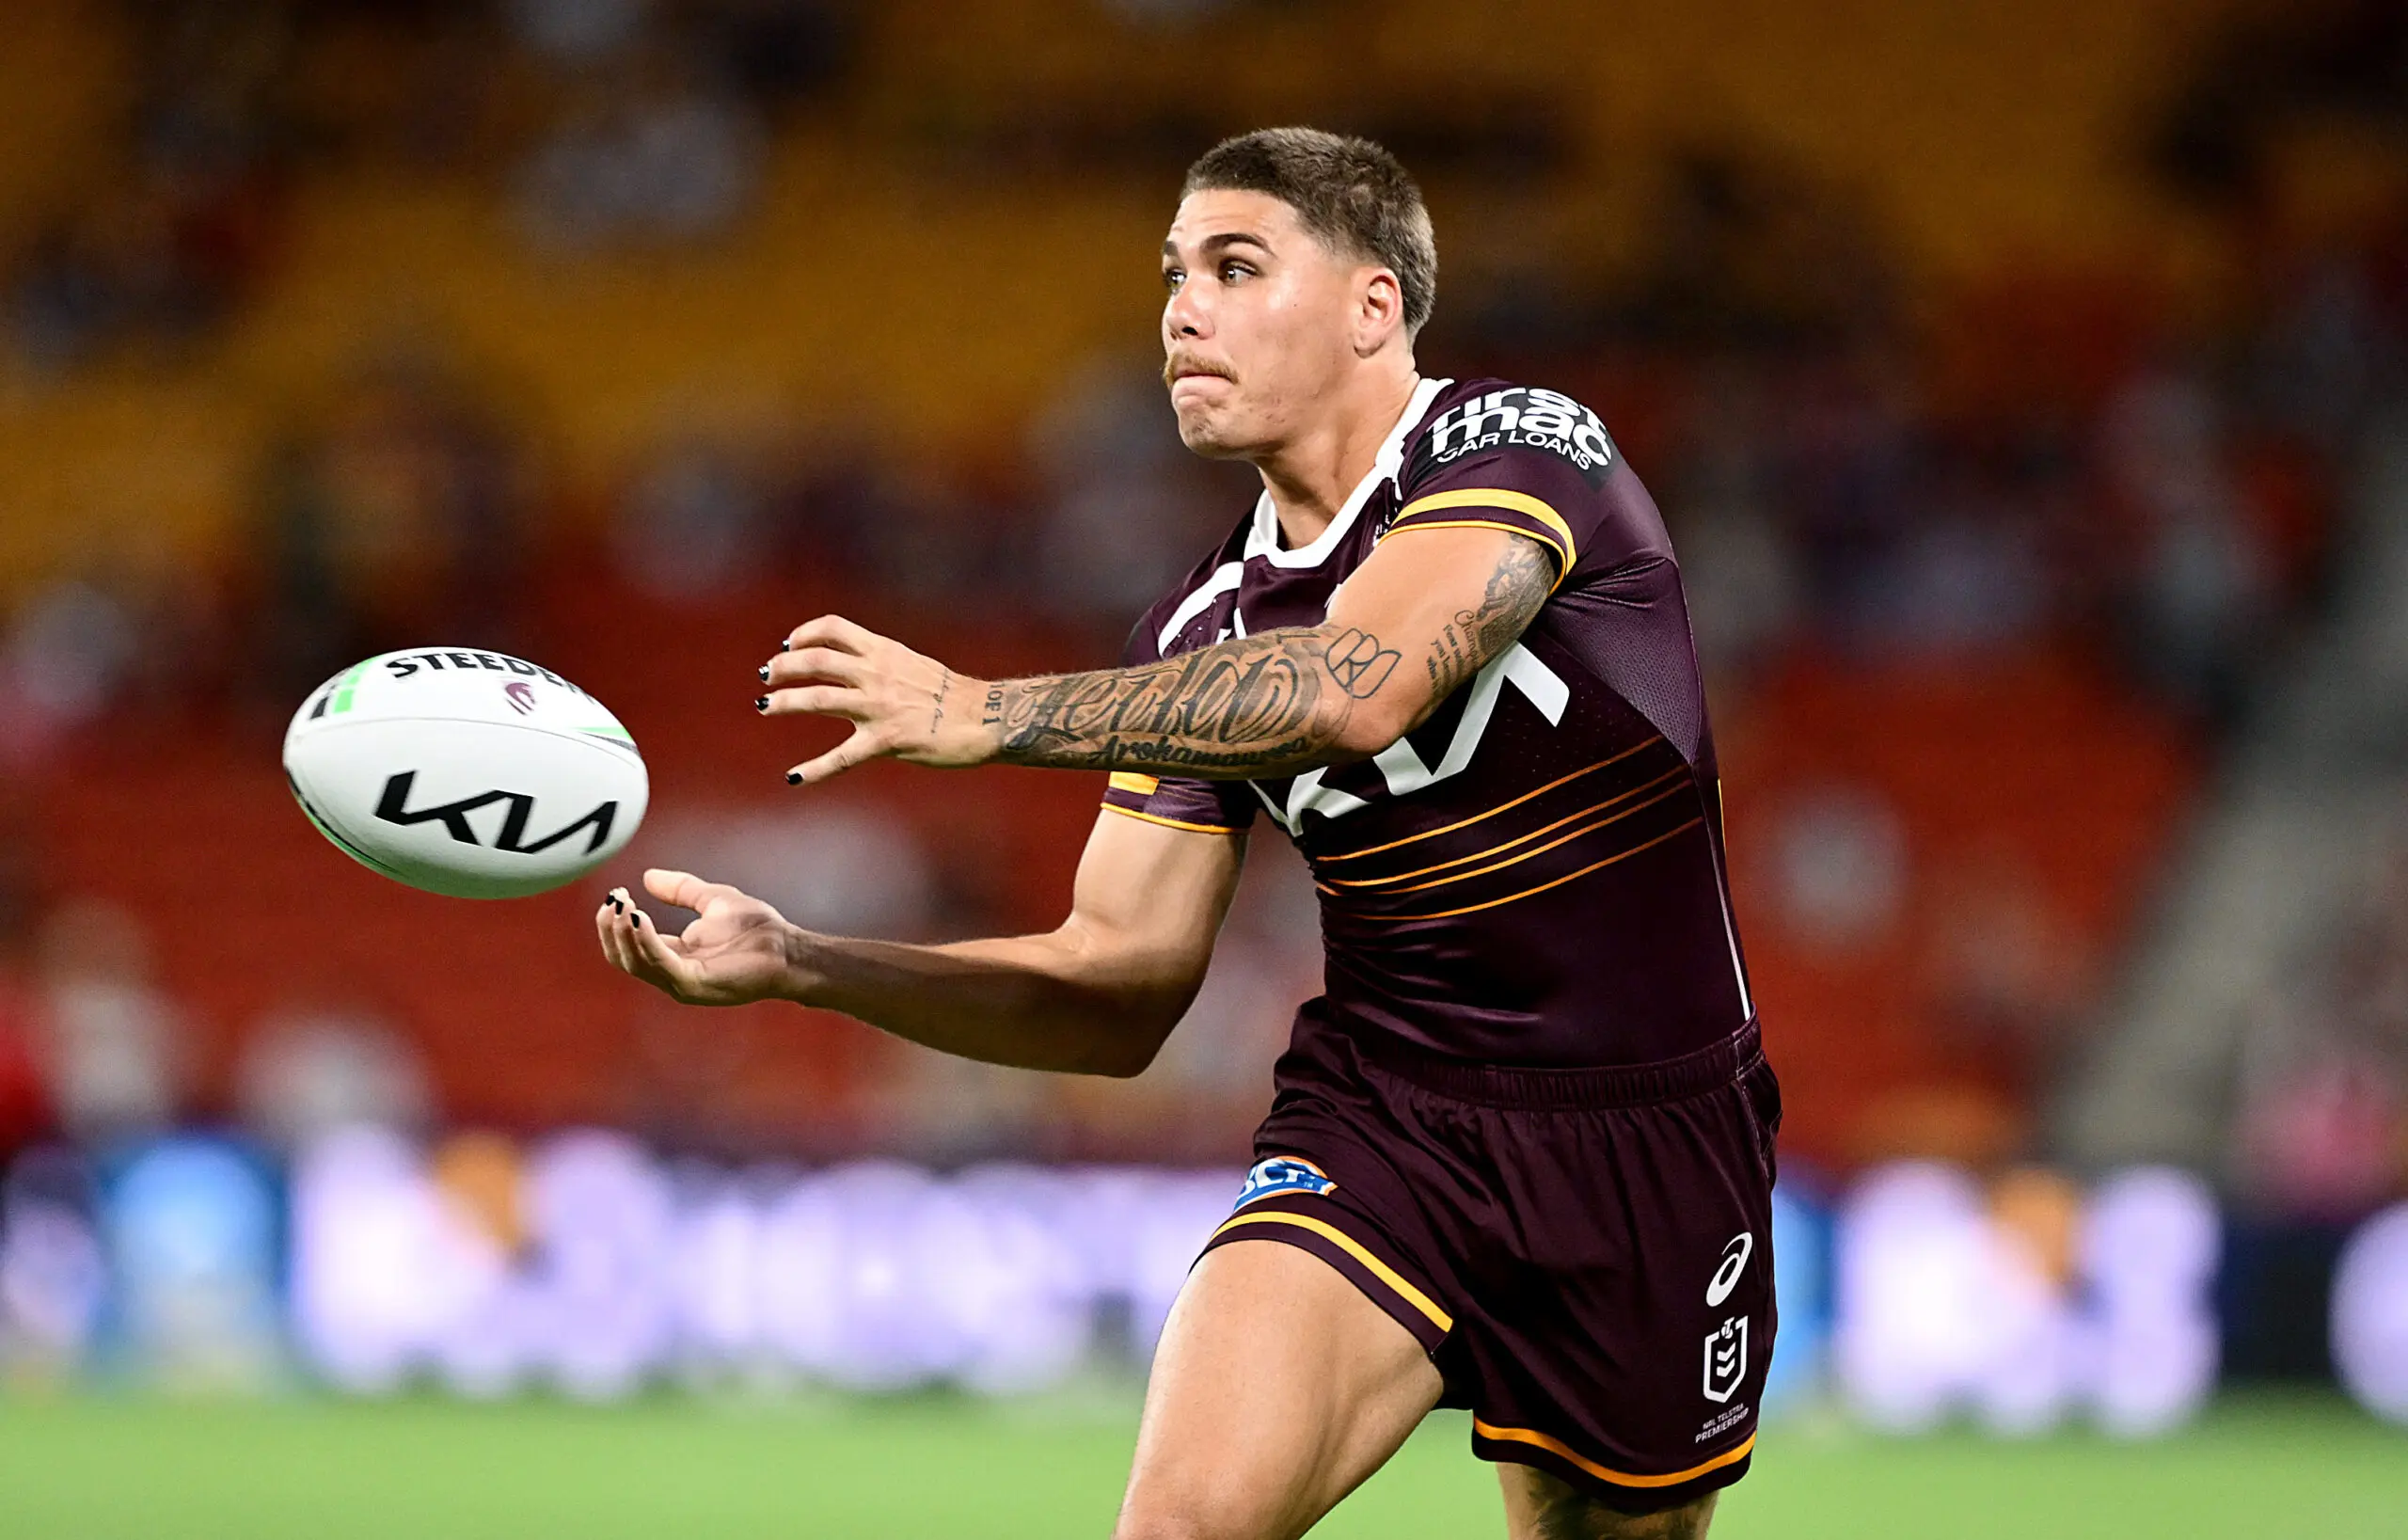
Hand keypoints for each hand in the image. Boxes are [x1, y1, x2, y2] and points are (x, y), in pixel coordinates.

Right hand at [595, 869, 799, 1005]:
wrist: (789, 949)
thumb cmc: (757, 929)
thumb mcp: (711, 899)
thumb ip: (680, 890)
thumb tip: (646, 877)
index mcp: (673, 955)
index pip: (628, 945)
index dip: (617, 920)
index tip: (616, 893)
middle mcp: (671, 973)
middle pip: (623, 958)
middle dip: (612, 928)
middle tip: (613, 900)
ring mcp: (681, 983)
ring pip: (636, 963)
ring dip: (624, 933)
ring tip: (623, 906)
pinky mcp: (694, 985)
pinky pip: (660, 964)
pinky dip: (645, 941)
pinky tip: (640, 918)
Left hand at [759, 615, 997, 784]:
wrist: (985, 718)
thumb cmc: (952, 696)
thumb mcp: (913, 665)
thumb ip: (882, 663)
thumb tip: (856, 664)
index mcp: (884, 651)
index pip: (833, 629)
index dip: (803, 634)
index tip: (788, 646)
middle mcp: (877, 674)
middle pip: (816, 661)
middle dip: (783, 667)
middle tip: (767, 676)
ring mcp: (879, 707)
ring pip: (818, 699)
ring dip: (785, 701)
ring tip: (765, 705)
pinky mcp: (886, 741)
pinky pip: (841, 757)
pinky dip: (814, 769)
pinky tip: (794, 778)